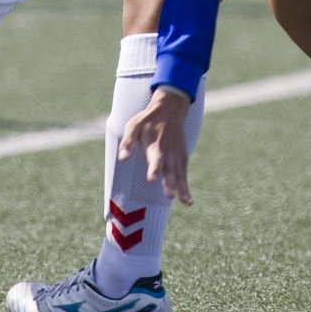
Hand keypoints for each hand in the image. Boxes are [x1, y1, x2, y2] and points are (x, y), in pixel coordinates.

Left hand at [119, 86, 193, 204]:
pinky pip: (184, 174)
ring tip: (184, 202)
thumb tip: (122, 158)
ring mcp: (176, 155)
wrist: (170, 109)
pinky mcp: (182, 157)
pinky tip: (188, 202)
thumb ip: (128, 142)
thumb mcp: (133, 125)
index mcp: (154, 144)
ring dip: (180, 187)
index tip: (152, 179)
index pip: (155, 158)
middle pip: (168, 169)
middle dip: (169, 182)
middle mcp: (167, 152)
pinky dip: (186, 187)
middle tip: (169, 195)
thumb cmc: (148, 120)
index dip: (154, 168)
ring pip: (178, 174)